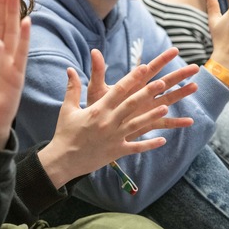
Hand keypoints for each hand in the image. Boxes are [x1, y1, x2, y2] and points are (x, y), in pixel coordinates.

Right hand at [38, 47, 196, 187]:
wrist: (63, 160)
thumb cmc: (65, 132)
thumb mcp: (67, 108)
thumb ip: (72, 88)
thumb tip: (69, 69)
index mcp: (97, 110)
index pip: (118, 91)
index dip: (131, 79)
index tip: (143, 68)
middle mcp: (107, 122)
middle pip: (131, 104)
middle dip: (147, 93)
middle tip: (162, 83)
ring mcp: (114, 137)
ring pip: (137, 125)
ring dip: (152, 116)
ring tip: (165, 108)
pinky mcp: (116, 151)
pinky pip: (136, 148)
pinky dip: (149, 144)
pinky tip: (163, 140)